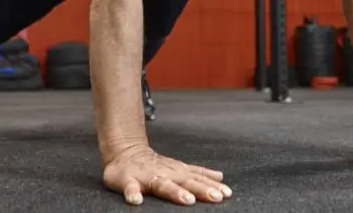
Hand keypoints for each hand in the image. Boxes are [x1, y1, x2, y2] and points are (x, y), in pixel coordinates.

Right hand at [102, 145, 232, 205]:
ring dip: (175, 192)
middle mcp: (165, 174)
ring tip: (187, 200)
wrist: (125, 152)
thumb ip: (197, 173)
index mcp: (177, 172)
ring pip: (162, 185)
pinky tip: (136, 201)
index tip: (227, 193)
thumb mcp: (179, 167)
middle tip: (215, 197)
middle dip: (201, 189)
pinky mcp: (128, 181)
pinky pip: (130, 188)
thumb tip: (220, 177)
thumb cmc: (154, 164)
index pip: (198, 179)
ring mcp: (147, 177)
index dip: (212, 186)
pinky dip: (133, 194)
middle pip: (185, 182)